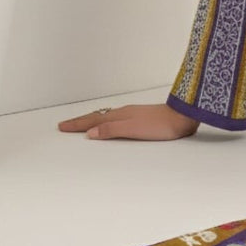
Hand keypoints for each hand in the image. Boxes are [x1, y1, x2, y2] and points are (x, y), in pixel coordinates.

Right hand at [57, 103, 199, 140]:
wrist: (183, 117)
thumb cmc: (161, 125)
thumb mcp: (133, 129)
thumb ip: (112, 130)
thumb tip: (89, 133)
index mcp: (120, 115)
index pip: (94, 121)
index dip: (78, 124)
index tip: (62, 126)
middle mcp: (125, 113)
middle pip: (98, 117)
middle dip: (81, 121)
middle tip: (66, 124)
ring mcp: (133, 114)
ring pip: (107, 116)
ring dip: (93, 120)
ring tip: (83, 122)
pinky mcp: (142, 118)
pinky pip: (116, 118)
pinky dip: (106, 121)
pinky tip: (110, 123)